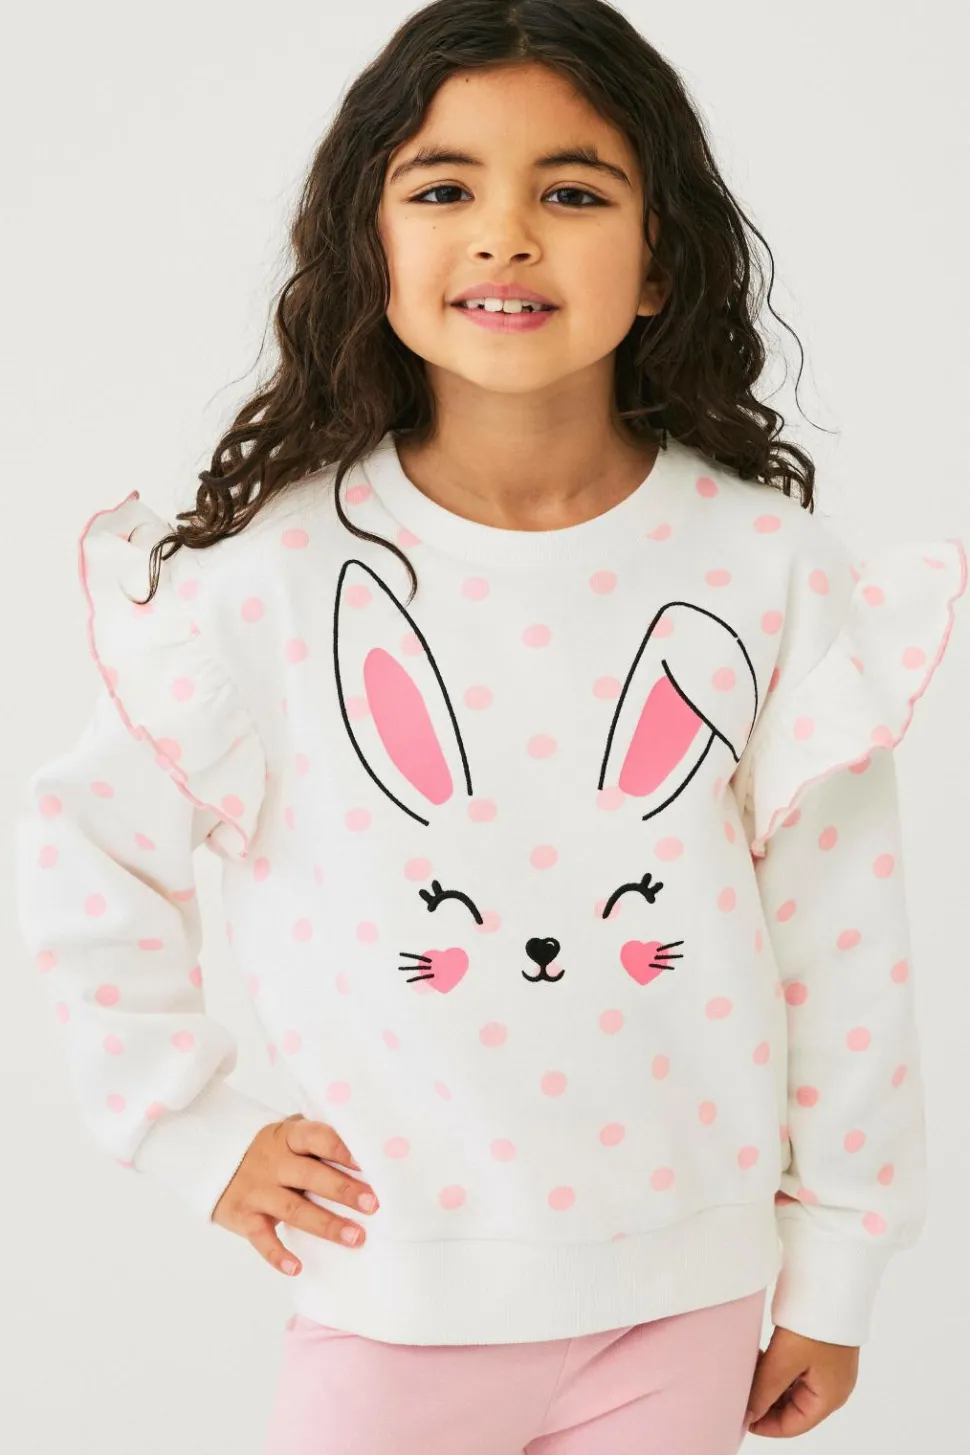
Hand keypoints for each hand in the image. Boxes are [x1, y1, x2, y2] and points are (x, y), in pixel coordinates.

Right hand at [211, 1113, 378, 1276]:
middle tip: (373, 1204)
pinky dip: (277, 1254)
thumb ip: (319, 1139)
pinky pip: (261, 1238)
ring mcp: (257, 1190)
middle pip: (311, 1175)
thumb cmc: (270, 1151)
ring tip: (355, 1237)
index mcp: (288, 1136)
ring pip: (294, 1209)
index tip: (369, 1163)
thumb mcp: (289, 1136)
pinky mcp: (244, 1216)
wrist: (213, 1161)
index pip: (317, 1137)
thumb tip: (368, 1148)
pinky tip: (296, 1268)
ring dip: (326, 1224)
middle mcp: (273, 1162)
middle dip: (343, 1190)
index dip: (342, 1149)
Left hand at [744, 1325, 858, 1436]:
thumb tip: (749, 1414)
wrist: (833, 1281)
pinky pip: (795, 1368)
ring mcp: (828, 1366)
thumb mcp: (785, 1359)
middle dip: (766, 1401)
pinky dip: (776, 1367)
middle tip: (740, 1391)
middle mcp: (832, 1386)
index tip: (740, 1417)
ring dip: (769, 1382)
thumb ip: (765, 1389)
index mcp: (829, 1397)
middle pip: (793, 1407)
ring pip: (792, 1386)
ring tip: (747, 1370)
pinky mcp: (821, 1348)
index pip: (794, 1425)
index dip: (766, 1425)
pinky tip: (760, 1355)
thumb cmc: (815, 1323)